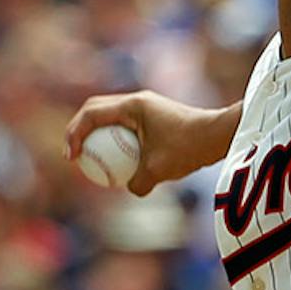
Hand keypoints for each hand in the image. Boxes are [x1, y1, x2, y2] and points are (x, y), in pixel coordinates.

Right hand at [63, 92, 237, 194]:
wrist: (219, 135)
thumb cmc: (189, 149)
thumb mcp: (159, 171)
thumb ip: (137, 183)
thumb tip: (127, 189)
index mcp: (132, 106)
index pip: (91, 114)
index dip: (75, 135)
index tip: (72, 157)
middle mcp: (137, 100)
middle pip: (95, 109)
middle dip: (78, 130)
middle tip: (73, 155)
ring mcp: (146, 106)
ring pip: (110, 117)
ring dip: (96, 134)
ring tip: (91, 159)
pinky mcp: (154, 116)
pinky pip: (126, 126)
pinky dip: (116, 140)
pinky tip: (118, 162)